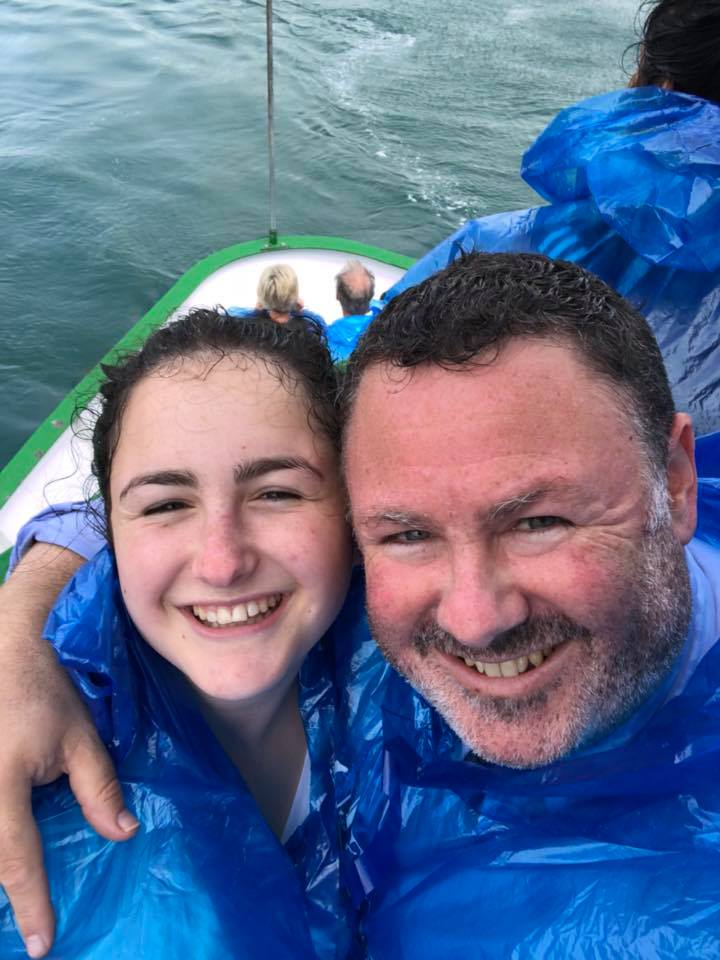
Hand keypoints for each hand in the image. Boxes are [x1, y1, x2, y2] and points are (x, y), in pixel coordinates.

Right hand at [0, 544, 138, 956]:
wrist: (6, 646)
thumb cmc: (47, 690)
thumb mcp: (81, 737)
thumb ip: (100, 789)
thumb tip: (125, 835)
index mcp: (1, 782)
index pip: (15, 857)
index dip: (30, 903)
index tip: (41, 944)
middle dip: (4, 893)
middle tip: (27, 928)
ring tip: (15, 902)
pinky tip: (7, 855)